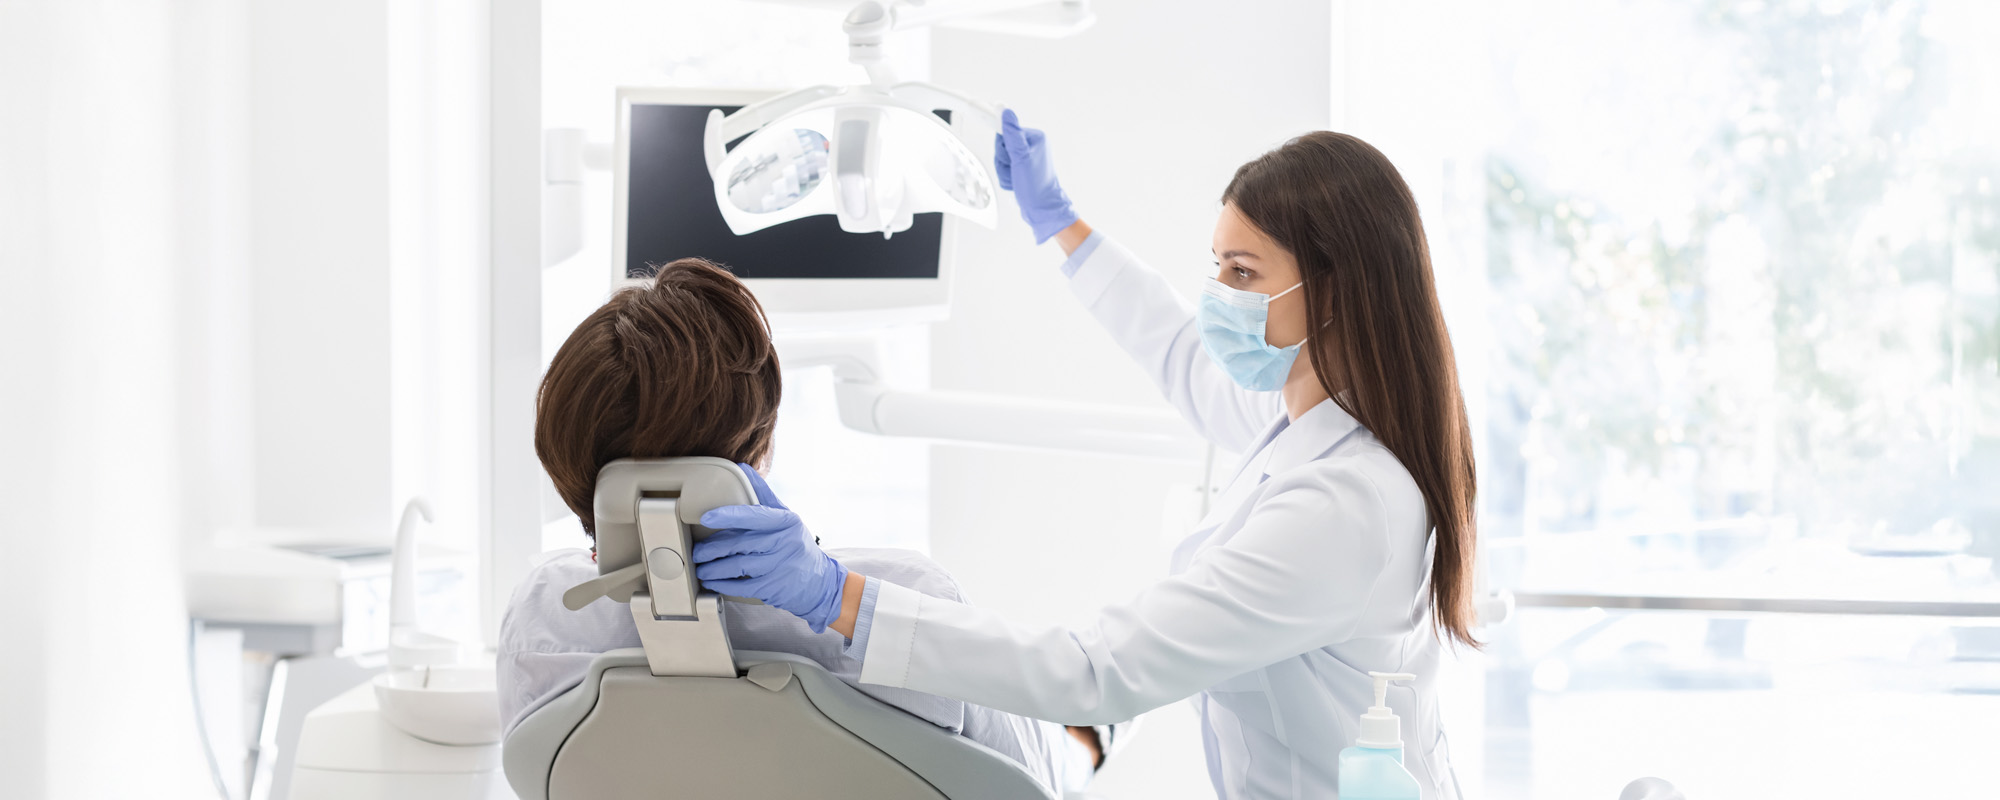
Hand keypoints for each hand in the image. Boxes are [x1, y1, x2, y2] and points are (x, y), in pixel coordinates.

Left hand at [691, 465, 850, 632]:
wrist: (821, 583)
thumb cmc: (797, 546)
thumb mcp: (788, 518)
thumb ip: (764, 496)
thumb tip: (743, 469)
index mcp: (785, 521)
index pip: (754, 515)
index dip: (728, 516)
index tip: (707, 517)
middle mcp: (783, 543)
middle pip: (739, 544)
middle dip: (711, 549)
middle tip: (697, 552)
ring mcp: (778, 567)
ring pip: (737, 567)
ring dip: (713, 570)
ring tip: (701, 570)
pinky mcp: (773, 588)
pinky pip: (742, 586)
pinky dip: (723, 585)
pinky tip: (713, 583)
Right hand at [993, 108, 1078, 243]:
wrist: (1042, 209)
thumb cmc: (1036, 186)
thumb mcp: (1021, 158)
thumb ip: (1012, 135)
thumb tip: (1006, 112)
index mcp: (1034, 138)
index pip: (1006, 131)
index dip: (1001, 143)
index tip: (991, 137)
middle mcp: (1030, 145)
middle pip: (1002, 146)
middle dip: (1003, 161)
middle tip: (1013, 170)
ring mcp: (1025, 157)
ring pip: (1001, 159)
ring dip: (1004, 171)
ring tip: (1015, 178)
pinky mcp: (1021, 168)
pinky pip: (1004, 168)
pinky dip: (1006, 177)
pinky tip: (1015, 183)